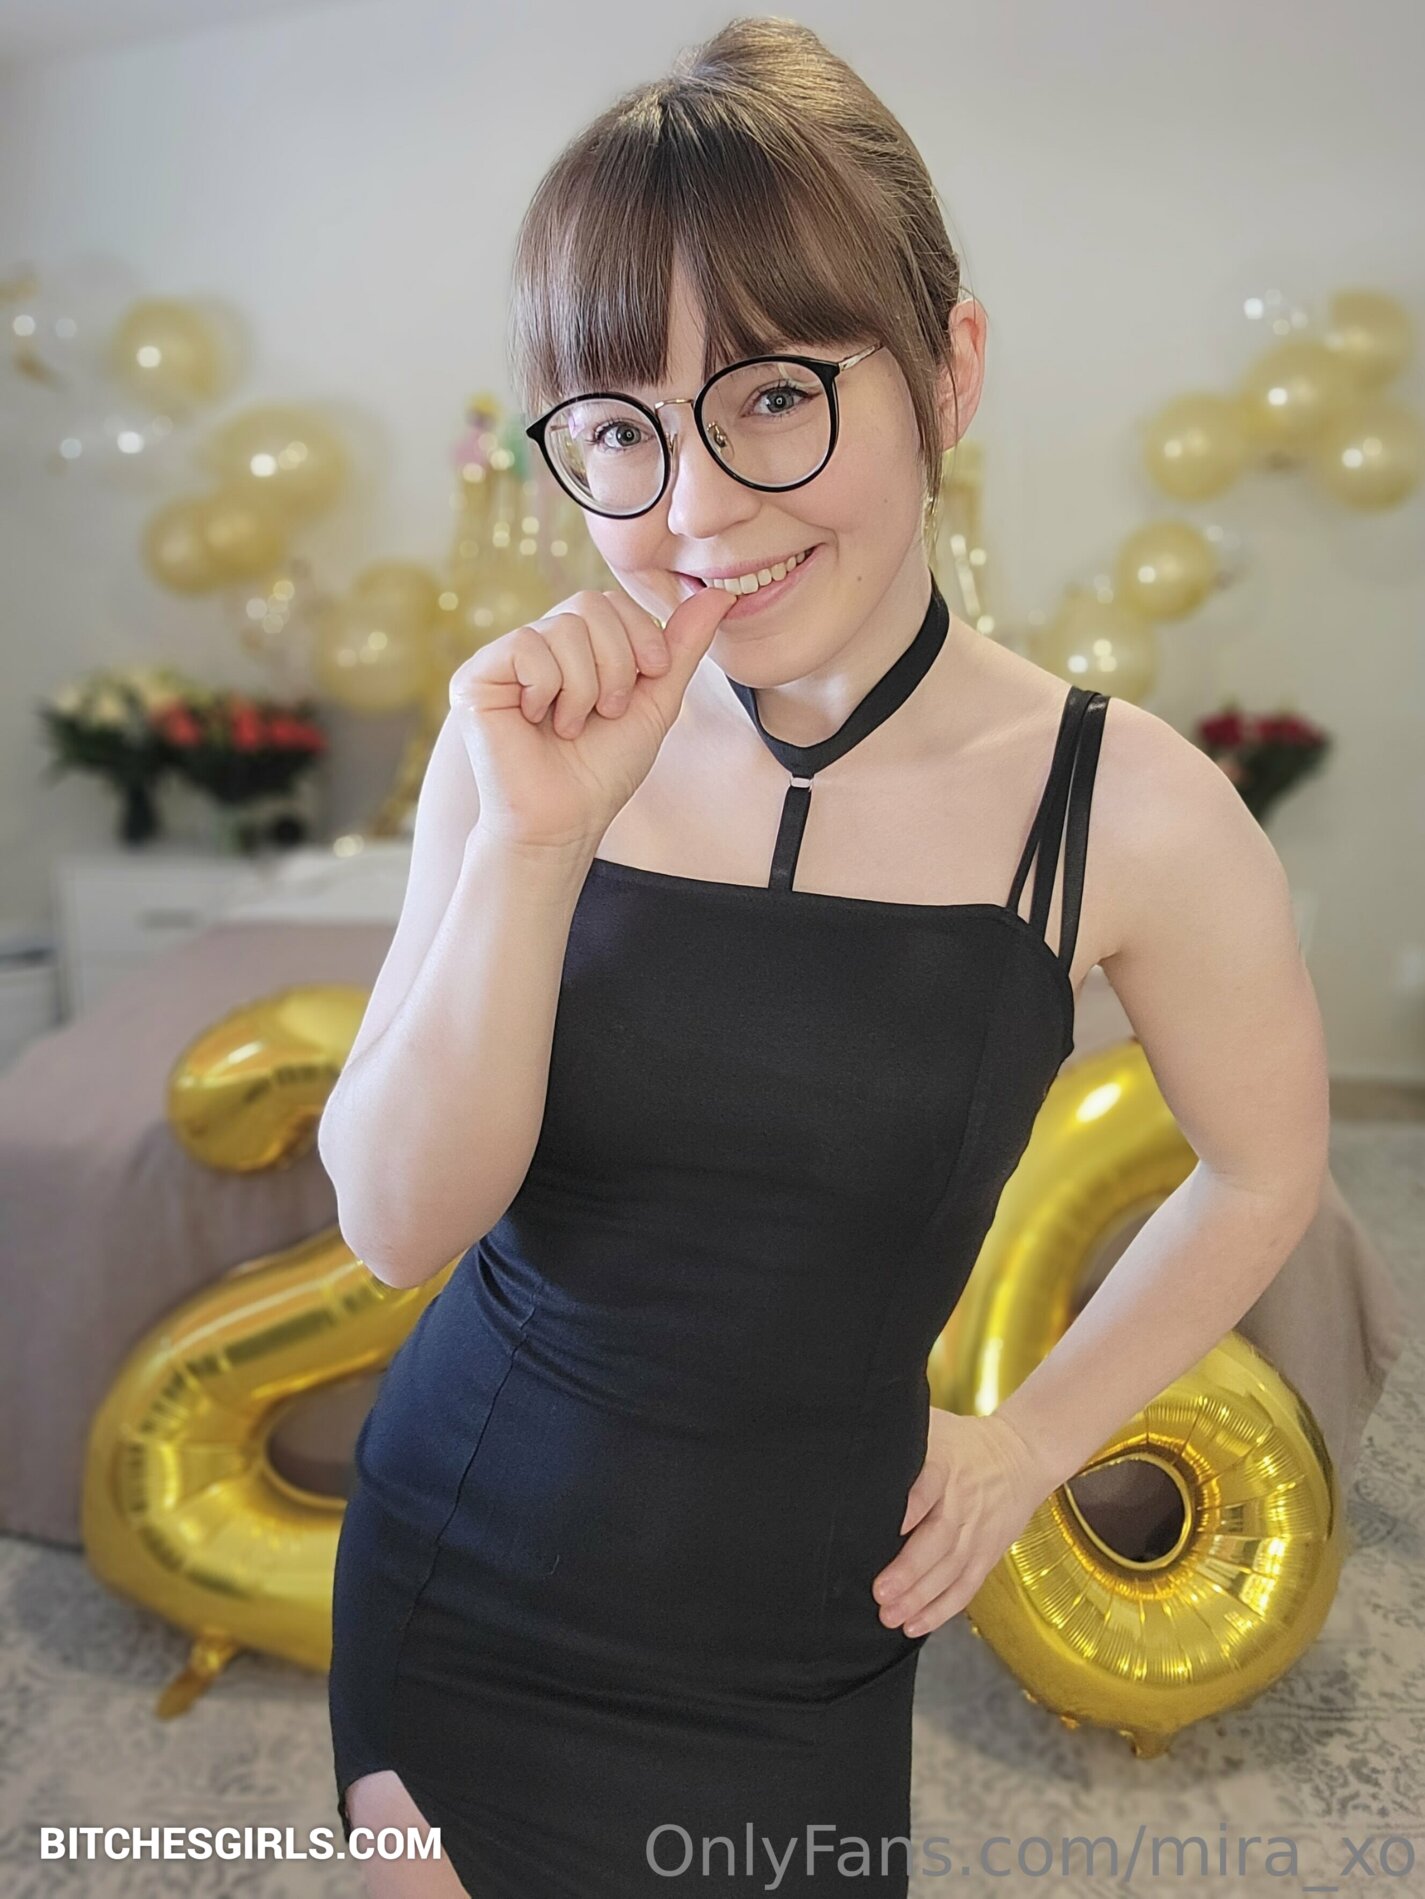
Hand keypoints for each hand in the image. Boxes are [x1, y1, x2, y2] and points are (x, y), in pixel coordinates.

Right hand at [448, 582, 736, 852]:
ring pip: (561, 629)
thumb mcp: (656, 701)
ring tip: (573, 725)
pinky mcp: (475, 676)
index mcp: (575, 646)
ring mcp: (504, 658)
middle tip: (608, 710)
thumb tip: (719, 595)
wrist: (565, 821)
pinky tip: (539, 720)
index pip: (611, 601)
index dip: (640, 635)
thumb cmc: (604, 769)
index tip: (647, 680)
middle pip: (589, 604)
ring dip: (585, 687)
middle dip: (616, 663)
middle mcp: (537, 643)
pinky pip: (526, 647)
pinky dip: (548, 689)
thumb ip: (682, 648)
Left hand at [870, 1409, 1058, 1637]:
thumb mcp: (933, 1427)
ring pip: (951, 1569)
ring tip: (890, 1616)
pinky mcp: (988, 1553)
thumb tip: (855, 1440)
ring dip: (921, 1597)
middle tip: (879, 1592)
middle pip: (940, 1538)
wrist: (1022, 1454)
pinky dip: (942, 1609)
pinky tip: (916, 1624)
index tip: (889, 1528)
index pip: (928, 1487)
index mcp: (946, 1465)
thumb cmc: (961, 1442)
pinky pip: (966, 1586)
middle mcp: (964, 1500)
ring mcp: (979, 1530)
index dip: (911, 1508)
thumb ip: (900, 1438)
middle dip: (909, 1569)